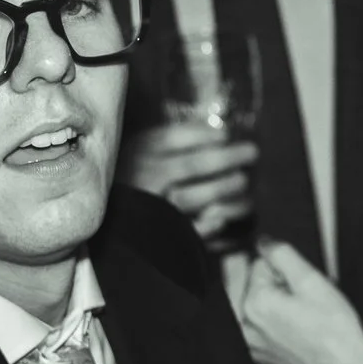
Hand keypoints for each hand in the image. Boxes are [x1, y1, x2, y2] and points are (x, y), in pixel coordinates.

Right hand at [125, 122, 257, 242]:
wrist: (110, 211)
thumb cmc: (134, 173)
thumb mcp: (145, 147)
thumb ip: (175, 137)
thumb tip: (217, 130)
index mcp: (140, 152)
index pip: (172, 138)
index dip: (204, 135)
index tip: (227, 135)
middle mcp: (145, 177)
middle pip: (191, 166)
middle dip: (227, 159)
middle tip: (252, 153)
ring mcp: (152, 206)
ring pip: (192, 198)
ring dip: (225, 190)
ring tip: (244, 184)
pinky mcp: (159, 234)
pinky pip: (188, 230)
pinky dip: (207, 226)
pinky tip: (222, 219)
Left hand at [228, 240, 362, 363]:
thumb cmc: (335, 331)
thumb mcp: (312, 281)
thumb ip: (282, 254)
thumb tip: (264, 244)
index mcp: (254, 305)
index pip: (253, 266)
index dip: (275, 264)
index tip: (292, 274)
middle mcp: (245, 330)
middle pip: (239, 288)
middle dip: (260, 281)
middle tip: (290, 289)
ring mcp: (252, 350)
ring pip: (244, 314)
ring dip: (260, 304)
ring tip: (292, 310)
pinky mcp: (262, 363)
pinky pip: (256, 337)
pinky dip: (267, 329)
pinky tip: (291, 330)